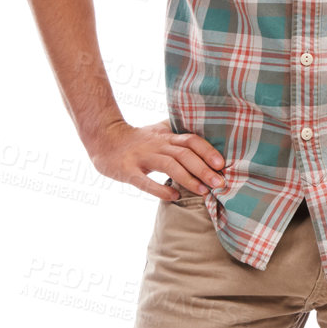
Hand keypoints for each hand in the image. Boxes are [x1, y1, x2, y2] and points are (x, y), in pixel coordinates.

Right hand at [86, 119, 226, 202]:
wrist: (104, 139)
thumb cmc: (138, 139)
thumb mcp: (159, 131)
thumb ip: (179, 134)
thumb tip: (208, 136)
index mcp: (166, 137)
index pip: (191, 140)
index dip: (207, 151)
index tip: (222, 164)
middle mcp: (157, 145)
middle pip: (184, 154)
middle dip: (204, 168)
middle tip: (220, 183)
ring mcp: (142, 157)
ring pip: (169, 165)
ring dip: (188, 179)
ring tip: (203, 191)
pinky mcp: (128, 170)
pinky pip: (144, 181)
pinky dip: (160, 189)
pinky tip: (173, 196)